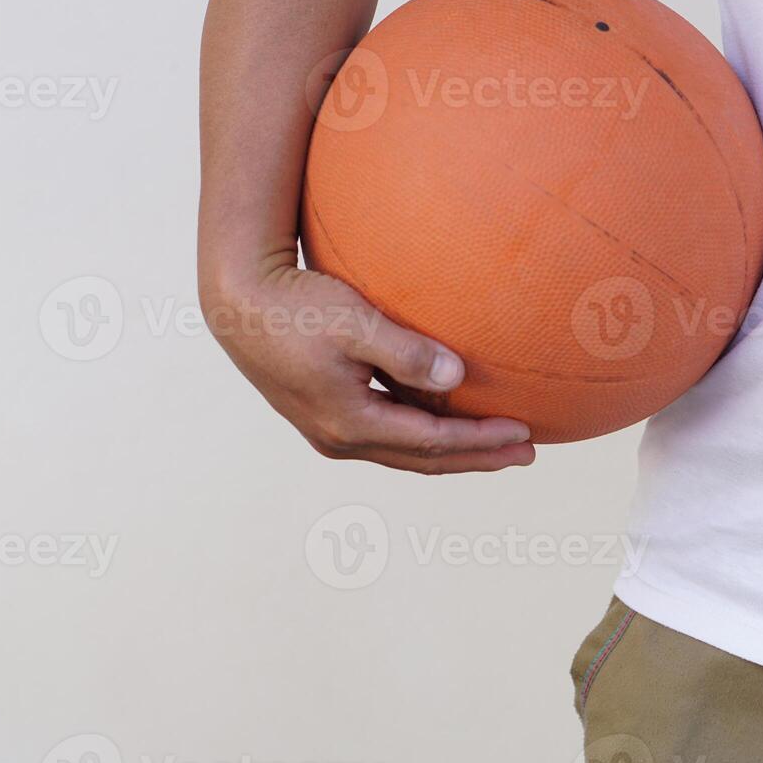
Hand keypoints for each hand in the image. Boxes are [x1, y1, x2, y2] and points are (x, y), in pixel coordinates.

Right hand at [202, 266, 534, 472]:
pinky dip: (423, 434)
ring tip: (493, 444)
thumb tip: (456, 376)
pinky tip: (442, 420)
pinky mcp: (323, 414)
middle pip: (424, 460)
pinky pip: (388, 435)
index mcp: (351, 423)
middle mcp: (340, 438)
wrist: (236, 303)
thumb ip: (406, 351)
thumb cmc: (294, 305)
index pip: (433, 443)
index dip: (482, 442)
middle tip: (526, 454)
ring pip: (405, 451)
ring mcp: (329, 431)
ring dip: (452, 450)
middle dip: (477, 457)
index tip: (525, 433)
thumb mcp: (353, 322)